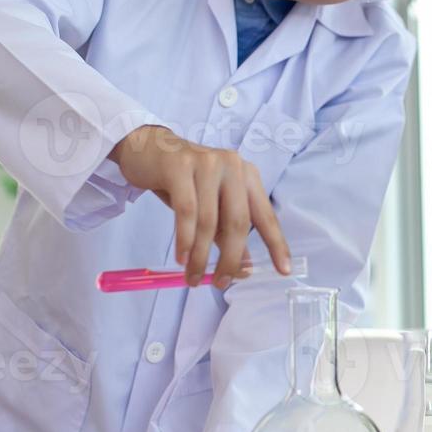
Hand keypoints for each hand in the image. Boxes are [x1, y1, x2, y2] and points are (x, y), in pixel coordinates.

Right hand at [110, 126, 291, 287]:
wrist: (146, 148)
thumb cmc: (183, 181)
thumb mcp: (210, 206)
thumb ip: (228, 234)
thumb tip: (244, 269)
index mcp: (247, 175)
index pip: (266, 215)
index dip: (276, 244)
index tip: (284, 270)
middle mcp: (233, 166)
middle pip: (238, 222)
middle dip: (229, 258)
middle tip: (219, 283)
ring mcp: (207, 163)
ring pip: (209, 220)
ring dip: (201, 255)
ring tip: (193, 277)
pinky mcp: (180, 166)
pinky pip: (186, 211)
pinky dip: (185, 239)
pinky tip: (182, 258)